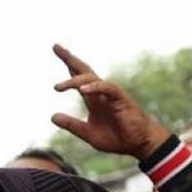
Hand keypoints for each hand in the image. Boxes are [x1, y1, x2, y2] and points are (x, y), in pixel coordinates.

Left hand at [50, 45, 169, 159]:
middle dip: (70, 58)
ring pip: (92, 80)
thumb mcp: (88, 133)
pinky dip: (95, 88)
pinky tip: (82, 90)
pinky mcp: (121, 99)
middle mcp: (100, 93)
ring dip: (74, 81)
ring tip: (57, 87)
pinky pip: (107, 89)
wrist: (139, 144)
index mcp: (93, 99)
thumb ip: (72, 125)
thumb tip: (52, 116)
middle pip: (84, 71)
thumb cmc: (117, 138)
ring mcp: (110, 94)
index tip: (57, 49)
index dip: (68, 64)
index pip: (78, 77)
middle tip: (56, 46)